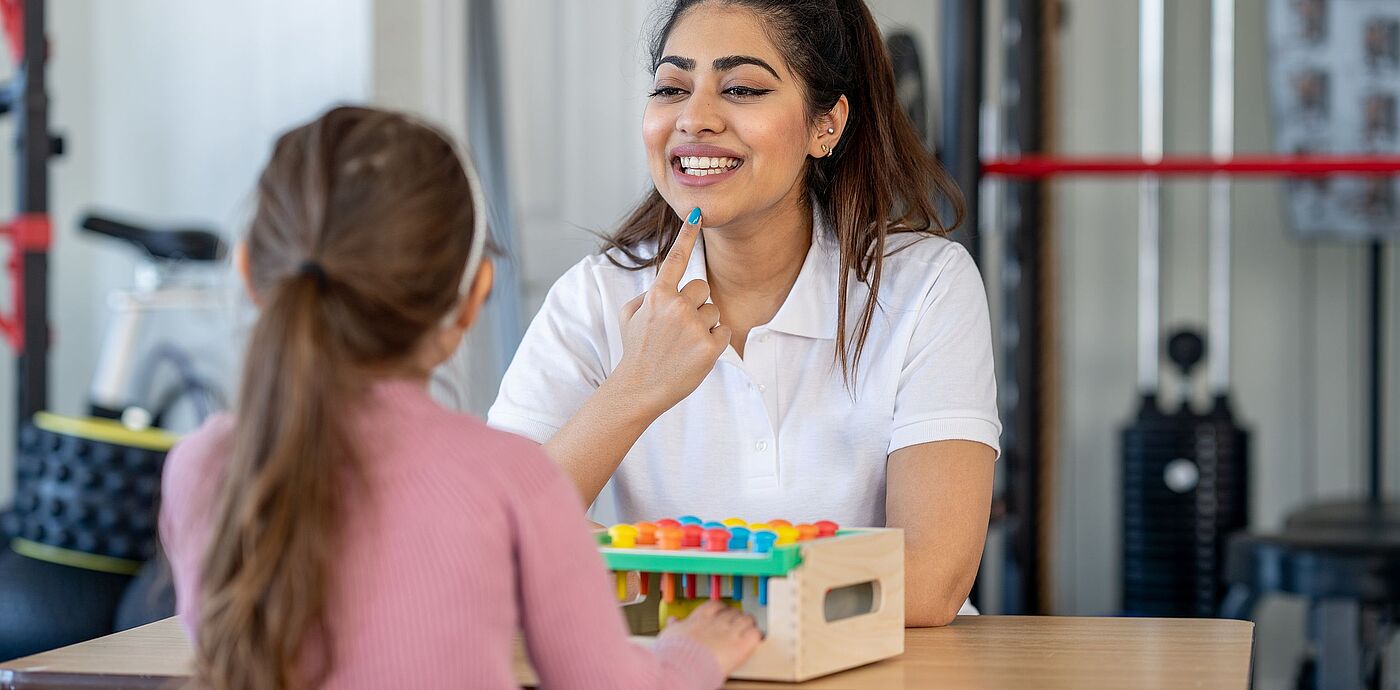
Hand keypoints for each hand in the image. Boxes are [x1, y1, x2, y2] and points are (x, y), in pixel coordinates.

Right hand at [612, 209, 729, 414]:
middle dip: (695, 304)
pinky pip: (724, 330)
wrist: (638, 389)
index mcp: (657, 296)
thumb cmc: (635, 350)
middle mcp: (676, 307)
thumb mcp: (629, 316)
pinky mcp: (709, 347)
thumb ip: (648, 294)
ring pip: (714, 310)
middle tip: (678, 328)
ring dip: (704, 324)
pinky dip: (714, 341)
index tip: (698, 213)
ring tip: (684, 344)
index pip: (675, 258)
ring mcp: (694, 327)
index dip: (687, 234)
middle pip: (702, 288)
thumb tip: (666, 283)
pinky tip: (694, 354)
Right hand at [658, 601, 761, 673]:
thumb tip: (672, 621)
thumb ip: (674, 626)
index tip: (722, 614)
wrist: (682, 666)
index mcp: (701, 617)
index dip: (722, 609)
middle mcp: (717, 622)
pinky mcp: (741, 645)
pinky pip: (755, 634)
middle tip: (738, 624)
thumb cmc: (675, 653)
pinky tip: (756, 640)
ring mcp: (730, 632)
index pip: (716, 605)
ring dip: (749, 625)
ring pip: (747, 620)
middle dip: (736, 617)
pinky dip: (757, 636)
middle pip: (734, 612)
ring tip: (749, 631)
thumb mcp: (670, 635)